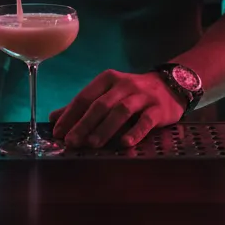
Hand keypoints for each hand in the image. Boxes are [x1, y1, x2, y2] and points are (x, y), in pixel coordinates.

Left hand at [49, 69, 184, 149]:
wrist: (170, 85)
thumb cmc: (132, 93)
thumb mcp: (107, 93)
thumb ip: (83, 105)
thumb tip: (54, 118)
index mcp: (107, 79)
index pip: (85, 97)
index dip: (70, 115)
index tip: (58, 132)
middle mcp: (124, 85)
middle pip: (101, 104)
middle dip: (84, 124)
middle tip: (71, 141)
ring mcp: (142, 96)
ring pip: (121, 111)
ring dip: (105, 128)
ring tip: (92, 144)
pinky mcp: (158, 108)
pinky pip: (146, 120)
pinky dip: (135, 132)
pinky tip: (125, 143)